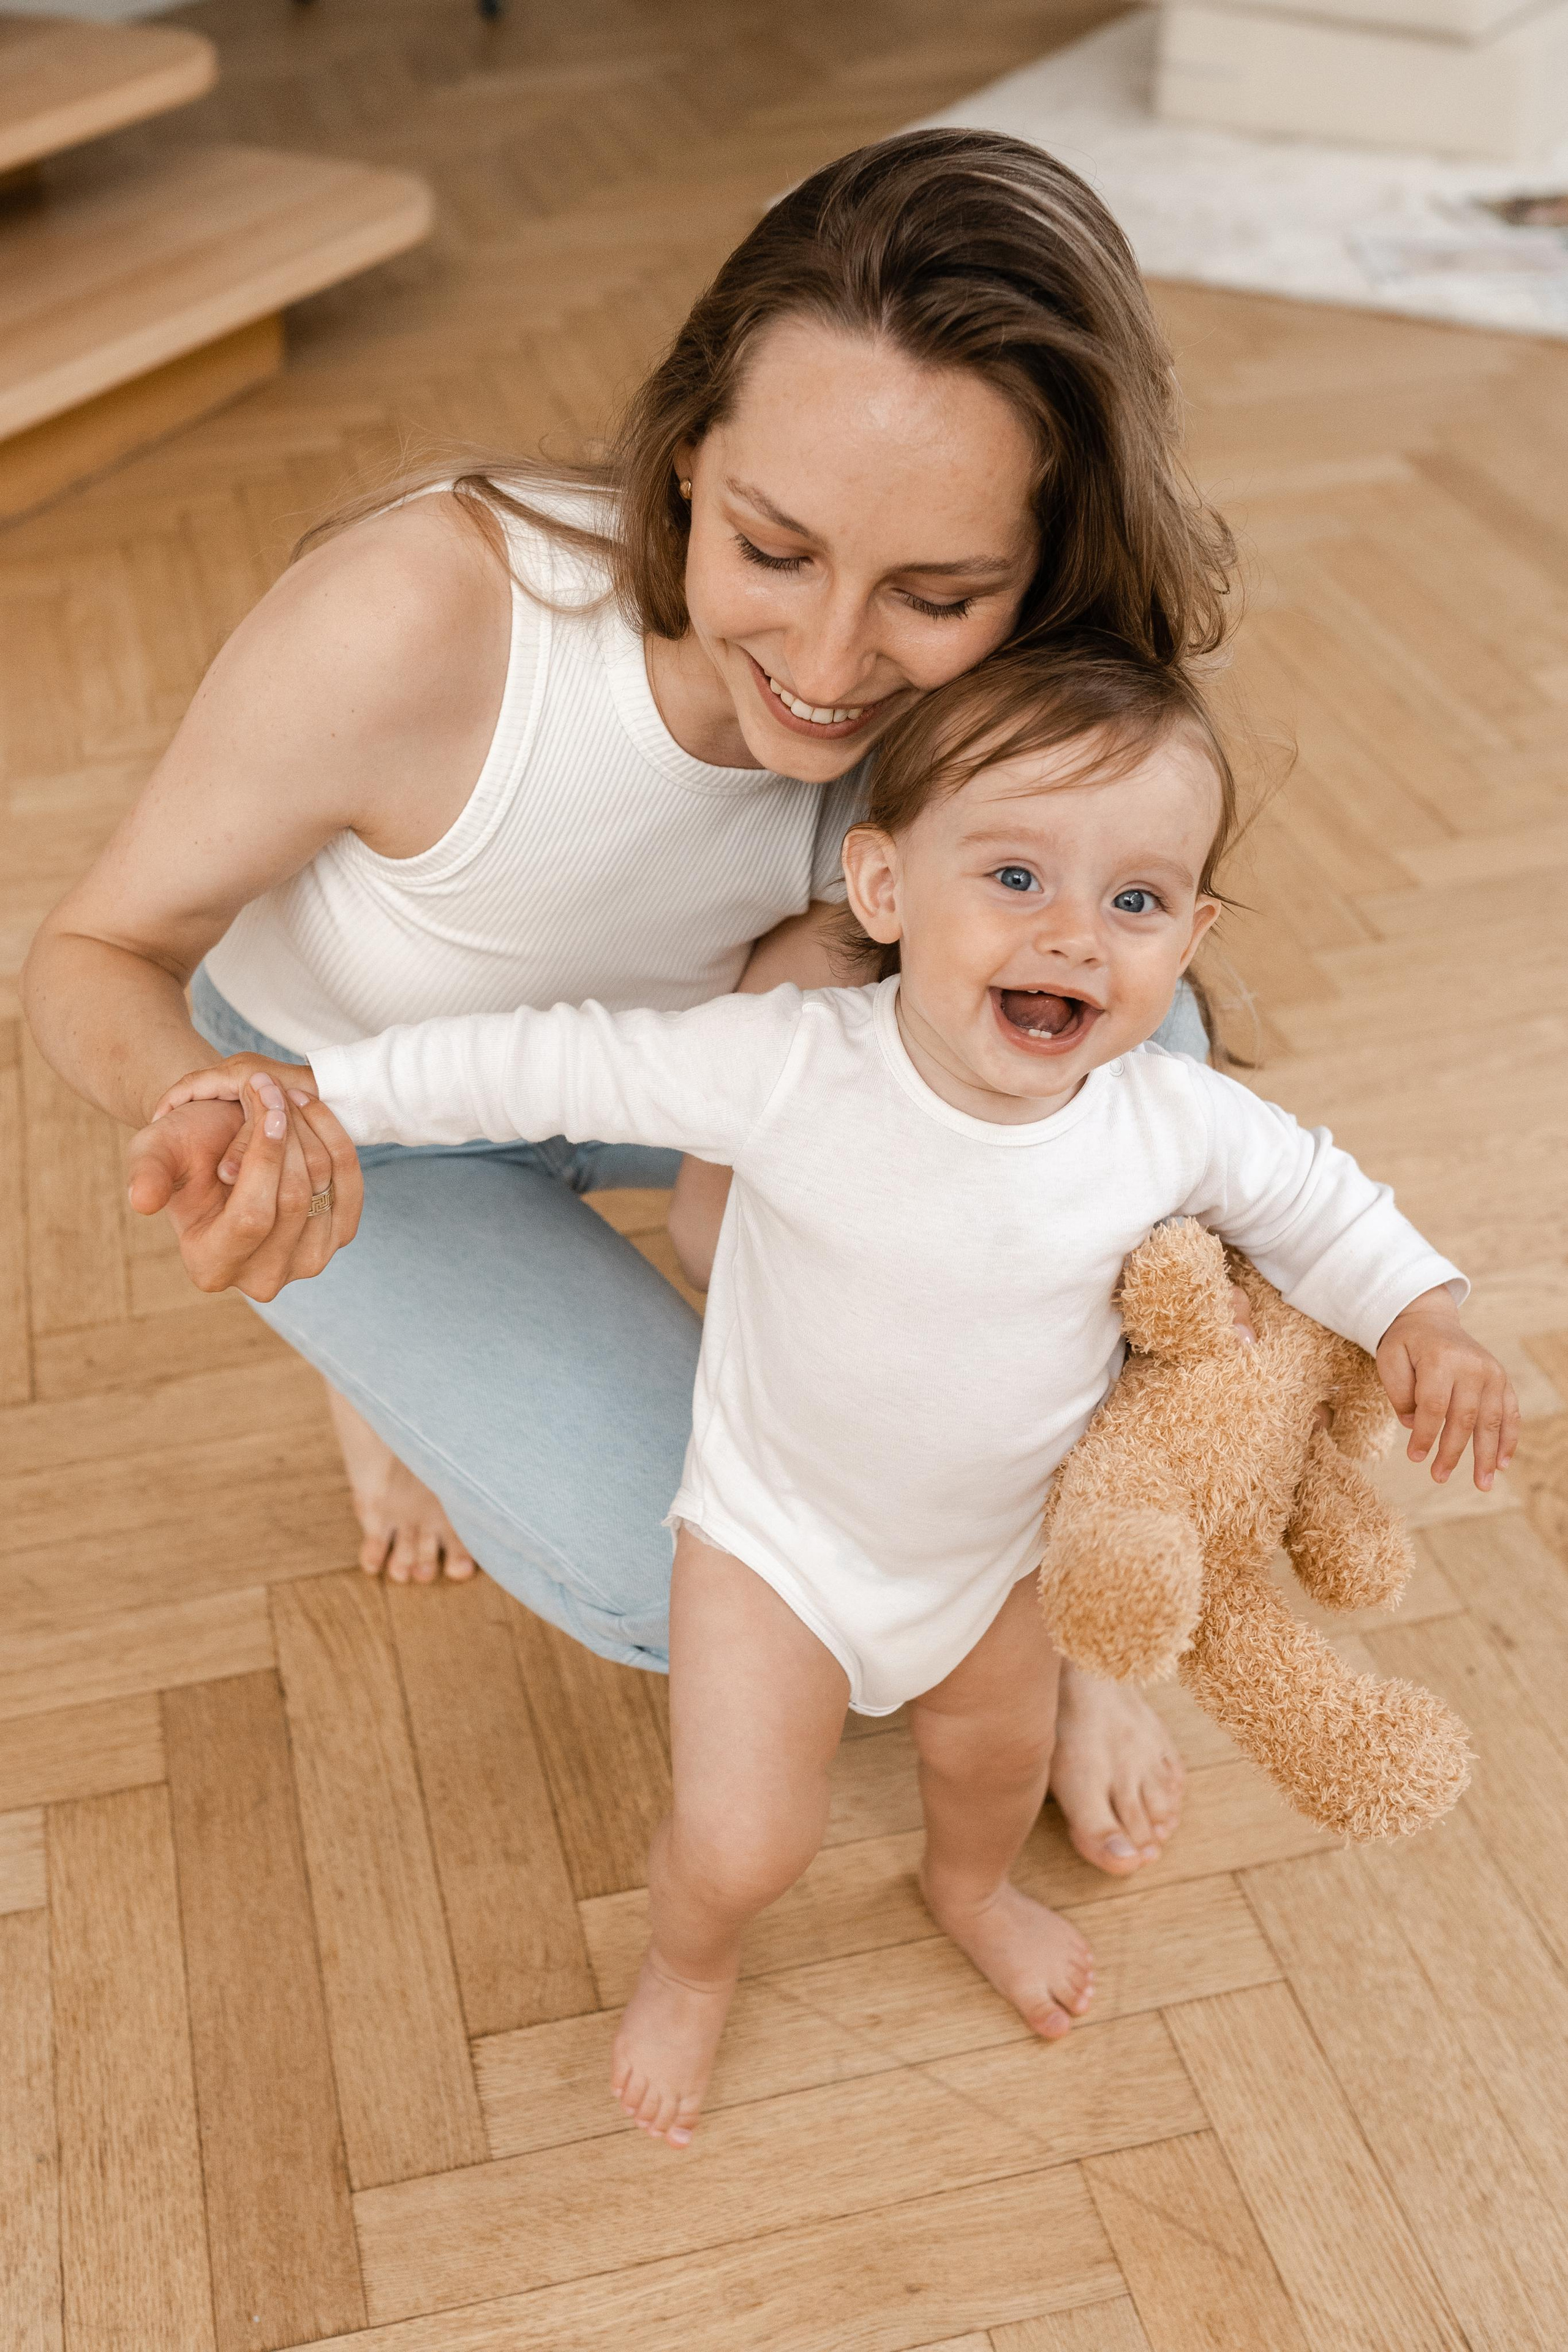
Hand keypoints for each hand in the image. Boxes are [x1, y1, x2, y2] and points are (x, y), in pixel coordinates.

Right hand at [127, 1064, 361, 1301]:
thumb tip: (142, 1200)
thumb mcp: (154, 1152)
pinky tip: (310, 1111)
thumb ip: (147, 1173)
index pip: (252, 1217)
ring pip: (324, 1186)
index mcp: (211, 1267)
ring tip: (286, 1095)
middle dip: (286, 1135)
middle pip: (292, 1199)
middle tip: (271, 1087)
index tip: (266, 1106)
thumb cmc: (182, 1149)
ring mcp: (307, 1262)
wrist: (219, 1146)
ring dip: (309, 1130)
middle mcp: (263, 1278)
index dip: (263, 1158)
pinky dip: (335, 1140)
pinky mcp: (337, 1237)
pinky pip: (350, 1184)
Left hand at [1376, 1287, 1518, 1490]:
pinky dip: (1508, 1440)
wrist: (1431, 1321)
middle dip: (1452, 1452)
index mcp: (1441, 1359)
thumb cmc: (1406, 1346)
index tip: (1415, 1457)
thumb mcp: (1389, 1361)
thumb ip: (1399, 1394)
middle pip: (1464, 1417)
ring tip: (1482, 1484)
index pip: (1434, 1405)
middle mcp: (1472, 1365)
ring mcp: (1492, 1372)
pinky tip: (1502, 1464)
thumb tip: (1416, 1426)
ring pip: (1490, 1420)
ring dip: (1487, 1455)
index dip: (1426, 1435)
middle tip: (1438, 1477)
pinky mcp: (1502, 1380)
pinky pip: (1510, 1413)